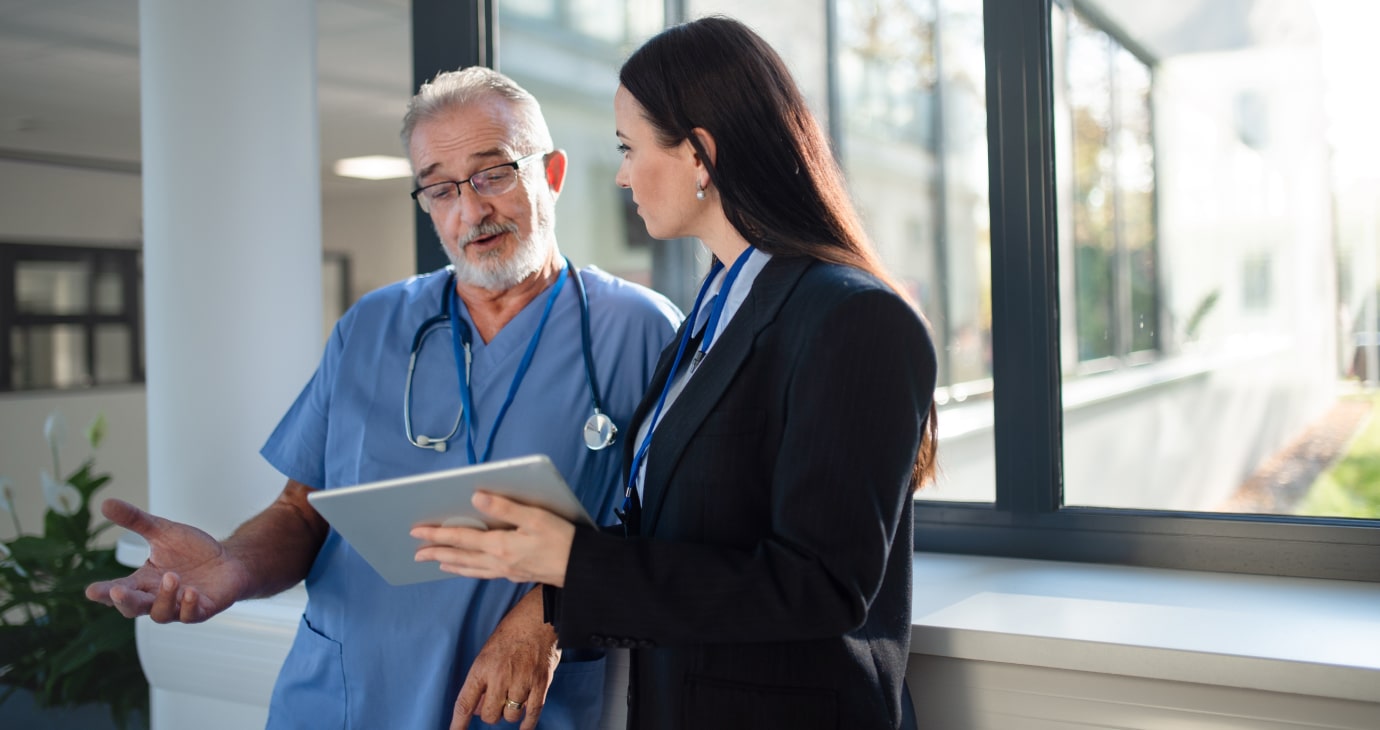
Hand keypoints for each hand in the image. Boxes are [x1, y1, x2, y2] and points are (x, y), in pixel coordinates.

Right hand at [84, 499, 249, 622]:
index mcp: (144, 581)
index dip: (104, 593)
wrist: (229, 560)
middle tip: (117, 590)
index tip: (91, 591)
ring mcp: (179, 607)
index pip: (118, 590)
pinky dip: (189, 606)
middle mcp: (158, 598)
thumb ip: (135, 521)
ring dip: (164, 597)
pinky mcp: (202, 609)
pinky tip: (190, 592)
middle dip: (124, 601)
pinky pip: (192, 615)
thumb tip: (105, 504)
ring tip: (171, 577)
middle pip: (133, 608)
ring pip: (162, 614)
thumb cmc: (193, 550)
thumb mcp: (162, 531)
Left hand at [412, 492, 574, 586]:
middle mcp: (499, 561)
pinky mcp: (516, 575)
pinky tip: (469, 569)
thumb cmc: (563, 539)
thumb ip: (505, 507)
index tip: (417, 532)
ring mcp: (507, 570)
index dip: (438, 534)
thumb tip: (475, 497)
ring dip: (452, 564)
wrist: (582, 569)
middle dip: (437, 552)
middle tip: (416, 554)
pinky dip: (470, 571)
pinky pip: (484, 573)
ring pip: (471, 568)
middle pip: (461, 556)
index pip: (461, 538)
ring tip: (437, 562)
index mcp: (501, 545)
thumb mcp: (535, 516)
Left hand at [450, 590, 558, 729]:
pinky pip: (532, 713)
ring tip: (513, 699)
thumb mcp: (487, 654)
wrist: (538, 618)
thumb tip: (476, 710)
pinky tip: (524, 728)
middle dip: (492, 713)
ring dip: (510, 713)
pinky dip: (527, 724)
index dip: (458, 724)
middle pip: (490, 715)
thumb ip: (481, 682)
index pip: (465, 703)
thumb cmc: (510, 633)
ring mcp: (522, 681)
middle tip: (497, 702)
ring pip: (511, 716)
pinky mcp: (541, 684)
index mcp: (482, 668)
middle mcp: (500, 677)